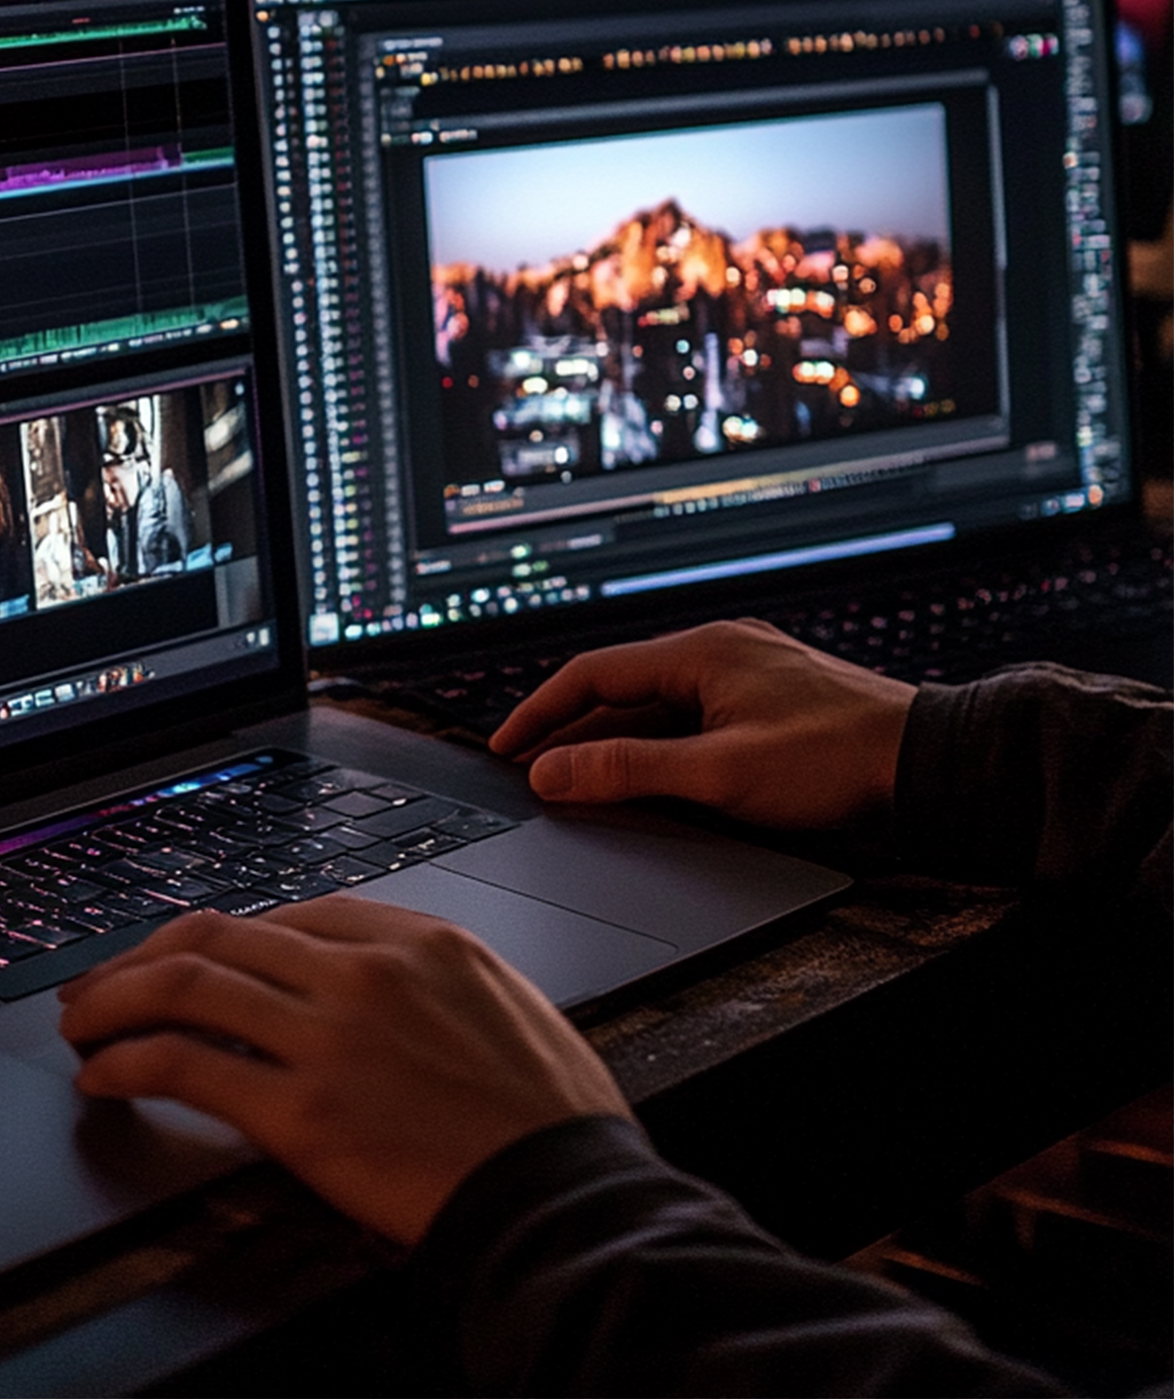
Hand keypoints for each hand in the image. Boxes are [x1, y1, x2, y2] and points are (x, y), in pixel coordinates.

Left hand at [56, 895, 626, 1246]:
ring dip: (116, 1000)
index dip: (220, 936)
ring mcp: (327, 1037)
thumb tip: (368, 976)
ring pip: (187, 984)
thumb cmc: (551, 1117)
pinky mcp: (300, 1113)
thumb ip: (428, 977)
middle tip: (105, 983)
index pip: (288, 913)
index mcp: (418, 939)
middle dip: (147, 955)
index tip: (187, 959)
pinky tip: (105, 1075)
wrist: (568, 1198)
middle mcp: (363, 972)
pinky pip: (185, 1065)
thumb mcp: (504, 1004)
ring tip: (85, 1022)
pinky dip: (128, 1062)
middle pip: (221, 934)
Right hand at [492, 618, 914, 829]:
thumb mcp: (716, 774)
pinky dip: (662, 747)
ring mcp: (750, 675)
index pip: (592, 673)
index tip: (506, 747)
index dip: (540, 713)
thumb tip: (552, 773)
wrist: (931, 765)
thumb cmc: (835, 761)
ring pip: (660, 708)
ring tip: (584, 785)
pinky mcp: (773, 703)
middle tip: (534, 773)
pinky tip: (655, 781)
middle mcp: (721, 651)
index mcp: (701, 651)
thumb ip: (626, 770)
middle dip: (574, 733)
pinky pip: (696, 718)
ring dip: (619, 744)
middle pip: (623, 690)